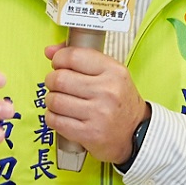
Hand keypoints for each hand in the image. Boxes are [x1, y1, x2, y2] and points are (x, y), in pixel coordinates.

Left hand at [42, 42, 148, 165]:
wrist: (136, 132)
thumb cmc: (120, 101)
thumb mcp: (109, 73)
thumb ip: (80, 57)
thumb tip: (49, 51)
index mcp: (113, 72)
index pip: (73, 56)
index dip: (58, 59)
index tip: (58, 64)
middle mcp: (107, 91)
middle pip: (59, 78)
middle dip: (51, 81)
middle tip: (57, 85)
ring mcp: (98, 114)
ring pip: (54, 100)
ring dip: (51, 100)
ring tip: (59, 101)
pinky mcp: (89, 134)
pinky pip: (55, 120)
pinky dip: (52, 117)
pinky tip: (60, 115)